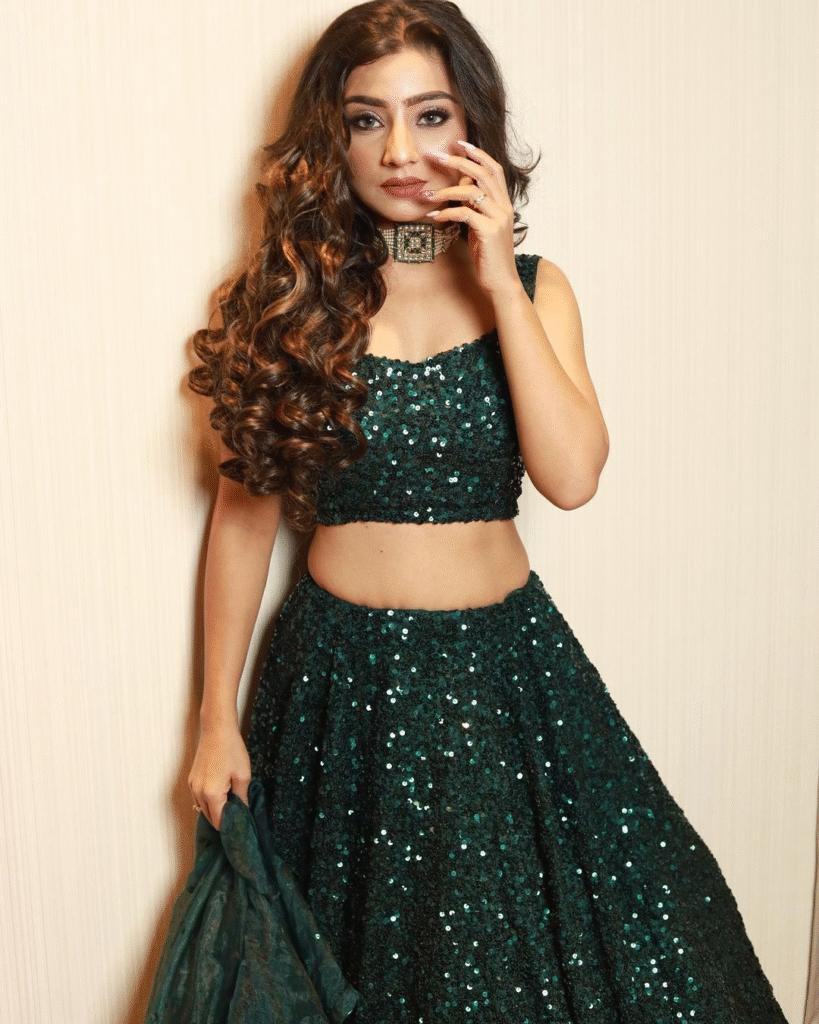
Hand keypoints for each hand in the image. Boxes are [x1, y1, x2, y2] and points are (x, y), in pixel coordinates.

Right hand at [188, 719, 250, 830]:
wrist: (217, 730)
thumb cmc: (231, 750)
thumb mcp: (243, 775)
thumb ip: (242, 798)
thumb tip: (244, 811)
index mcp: (212, 794)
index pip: (219, 822)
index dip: (230, 827)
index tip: (241, 828)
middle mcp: (198, 793)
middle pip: (209, 818)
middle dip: (223, 820)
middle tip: (238, 817)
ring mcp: (192, 786)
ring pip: (203, 809)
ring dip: (215, 811)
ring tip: (231, 806)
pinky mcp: (191, 780)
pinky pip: (199, 799)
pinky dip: (209, 802)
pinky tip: (222, 796)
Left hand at [424, 141, 518, 296]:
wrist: (501, 282)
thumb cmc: (488, 256)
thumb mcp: (480, 227)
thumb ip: (473, 207)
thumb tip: (458, 188)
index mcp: (504, 203)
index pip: (494, 169)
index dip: (478, 154)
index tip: (459, 144)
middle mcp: (504, 207)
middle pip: (482, 173)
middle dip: (458, 162)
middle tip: (436, 157)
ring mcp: (499, 219)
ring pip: (472, 191)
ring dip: (446, 191)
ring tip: (428, 195)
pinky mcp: (489, 232)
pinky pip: (465, 213)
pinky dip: (447, 212)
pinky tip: (434, 216)